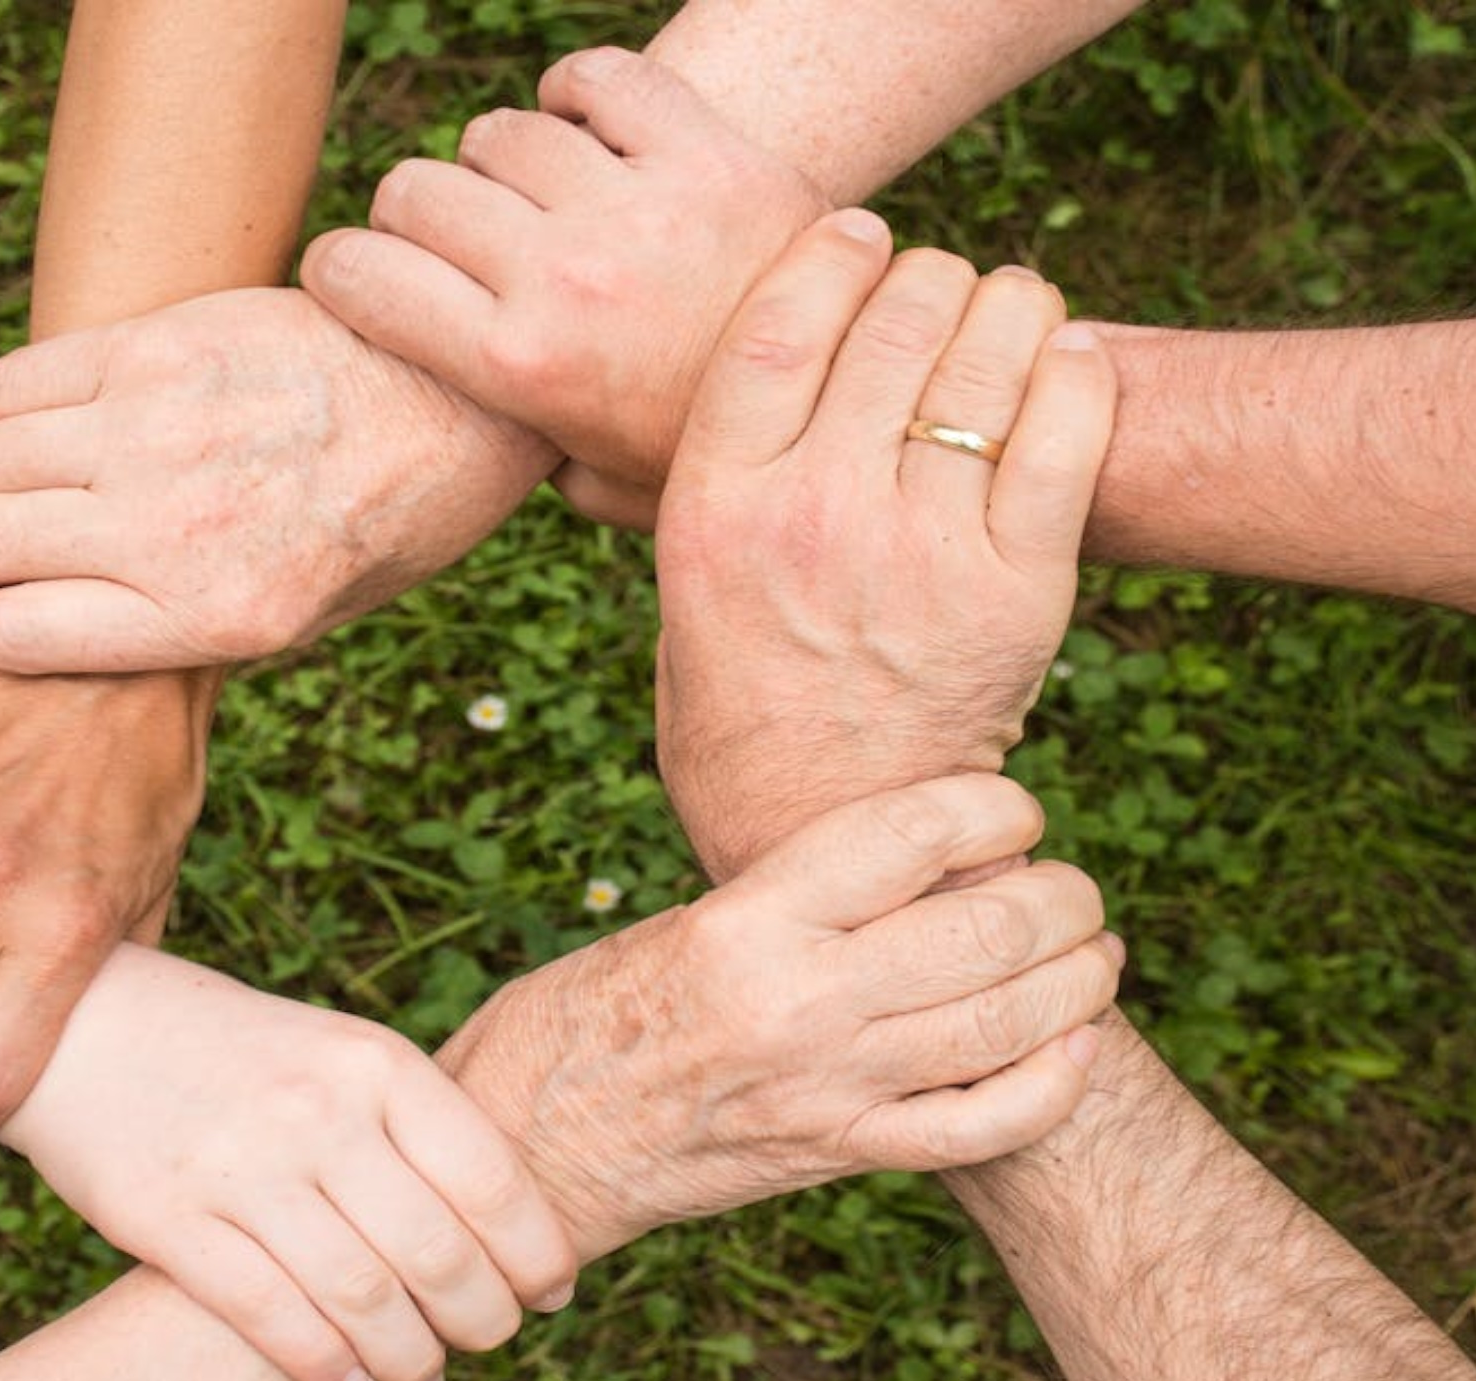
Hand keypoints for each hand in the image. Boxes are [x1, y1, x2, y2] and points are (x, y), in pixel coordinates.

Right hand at [0, 287, 558, 674]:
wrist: (456, 402)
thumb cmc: (380, 524)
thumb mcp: (301, 621)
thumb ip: (180, 630)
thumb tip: (53, 628)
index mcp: (210, 618)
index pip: (1, 634)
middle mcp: (172, 530)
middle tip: (15, 540)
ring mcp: (157, 430)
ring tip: (42, 475)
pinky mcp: (156, 346)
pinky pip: (11, 382)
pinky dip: (5, 406)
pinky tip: (52, 416)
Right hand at [0, 945, 577, 1380]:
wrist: (86, 1025)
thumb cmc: (241, 1053)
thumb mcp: (337, 1054)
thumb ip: (410, 1126)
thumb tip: (507, 1230)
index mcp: (372, 1061)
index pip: (489, 1178)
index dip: (536, 1252)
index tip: (552, 1291)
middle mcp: (316, 1111)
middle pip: (437, 1252)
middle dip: (483, 1317)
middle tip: (491, 1335)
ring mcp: (241, 1166)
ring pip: (363, 1298)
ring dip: (409, 1355)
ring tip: (422, 1364)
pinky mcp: (169, 1219)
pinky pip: (272, 1317)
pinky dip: (325, 1364)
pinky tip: (348, 1374)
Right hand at [302, 46, 825, 528]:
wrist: (855, 411)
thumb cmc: (706, 454)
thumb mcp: (596, 487)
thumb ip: (515, 449)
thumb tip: (455, 424)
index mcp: (520, 368)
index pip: (360, 275)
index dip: (340, 269)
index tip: (358, 277)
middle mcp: (566, 279)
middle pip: (416, 189)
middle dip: (416, 215)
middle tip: (457, 243)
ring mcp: (639, 209)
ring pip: (501, 131)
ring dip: (503, 162)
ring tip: (538, 198)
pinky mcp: (709, 154)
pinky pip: (599, 78)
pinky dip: (579, 93)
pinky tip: (590, 132)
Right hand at [439, 774, 1120, 1261]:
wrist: (529, 1144)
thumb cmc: (587, 1013)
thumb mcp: (680, 920)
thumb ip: (794, 894)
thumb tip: (917, 853)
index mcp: (746, 920)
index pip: (912, 832)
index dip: (995, 804)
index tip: (1015, 804)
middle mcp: (797, 1001)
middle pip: (986, 929)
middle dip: (1063, 897)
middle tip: (1073, 886)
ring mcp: (826, 1088)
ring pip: (1005, 1024)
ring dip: (1079, 981)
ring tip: (1095, 953)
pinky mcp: (836, 1154)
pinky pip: (979, 1129)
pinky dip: (1051, 1086)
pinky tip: (1075, 1047)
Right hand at [653, 210, 1115, 877]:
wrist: (826, 838)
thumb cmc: (740, 712)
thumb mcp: (674, 597)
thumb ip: (682, 497)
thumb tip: (625, 424)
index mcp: (714, 510)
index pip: (778, 325)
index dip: (831, 254)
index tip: (861, 230)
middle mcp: (813, 517)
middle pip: (892, 323)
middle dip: (928, 276)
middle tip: (941, 284)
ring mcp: (920, 553)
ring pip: (986, 359)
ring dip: (1008, 306)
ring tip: (1010, 309)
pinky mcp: (1018, 593)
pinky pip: (1068, 434)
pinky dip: (1077, 372)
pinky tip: (1067, 357)